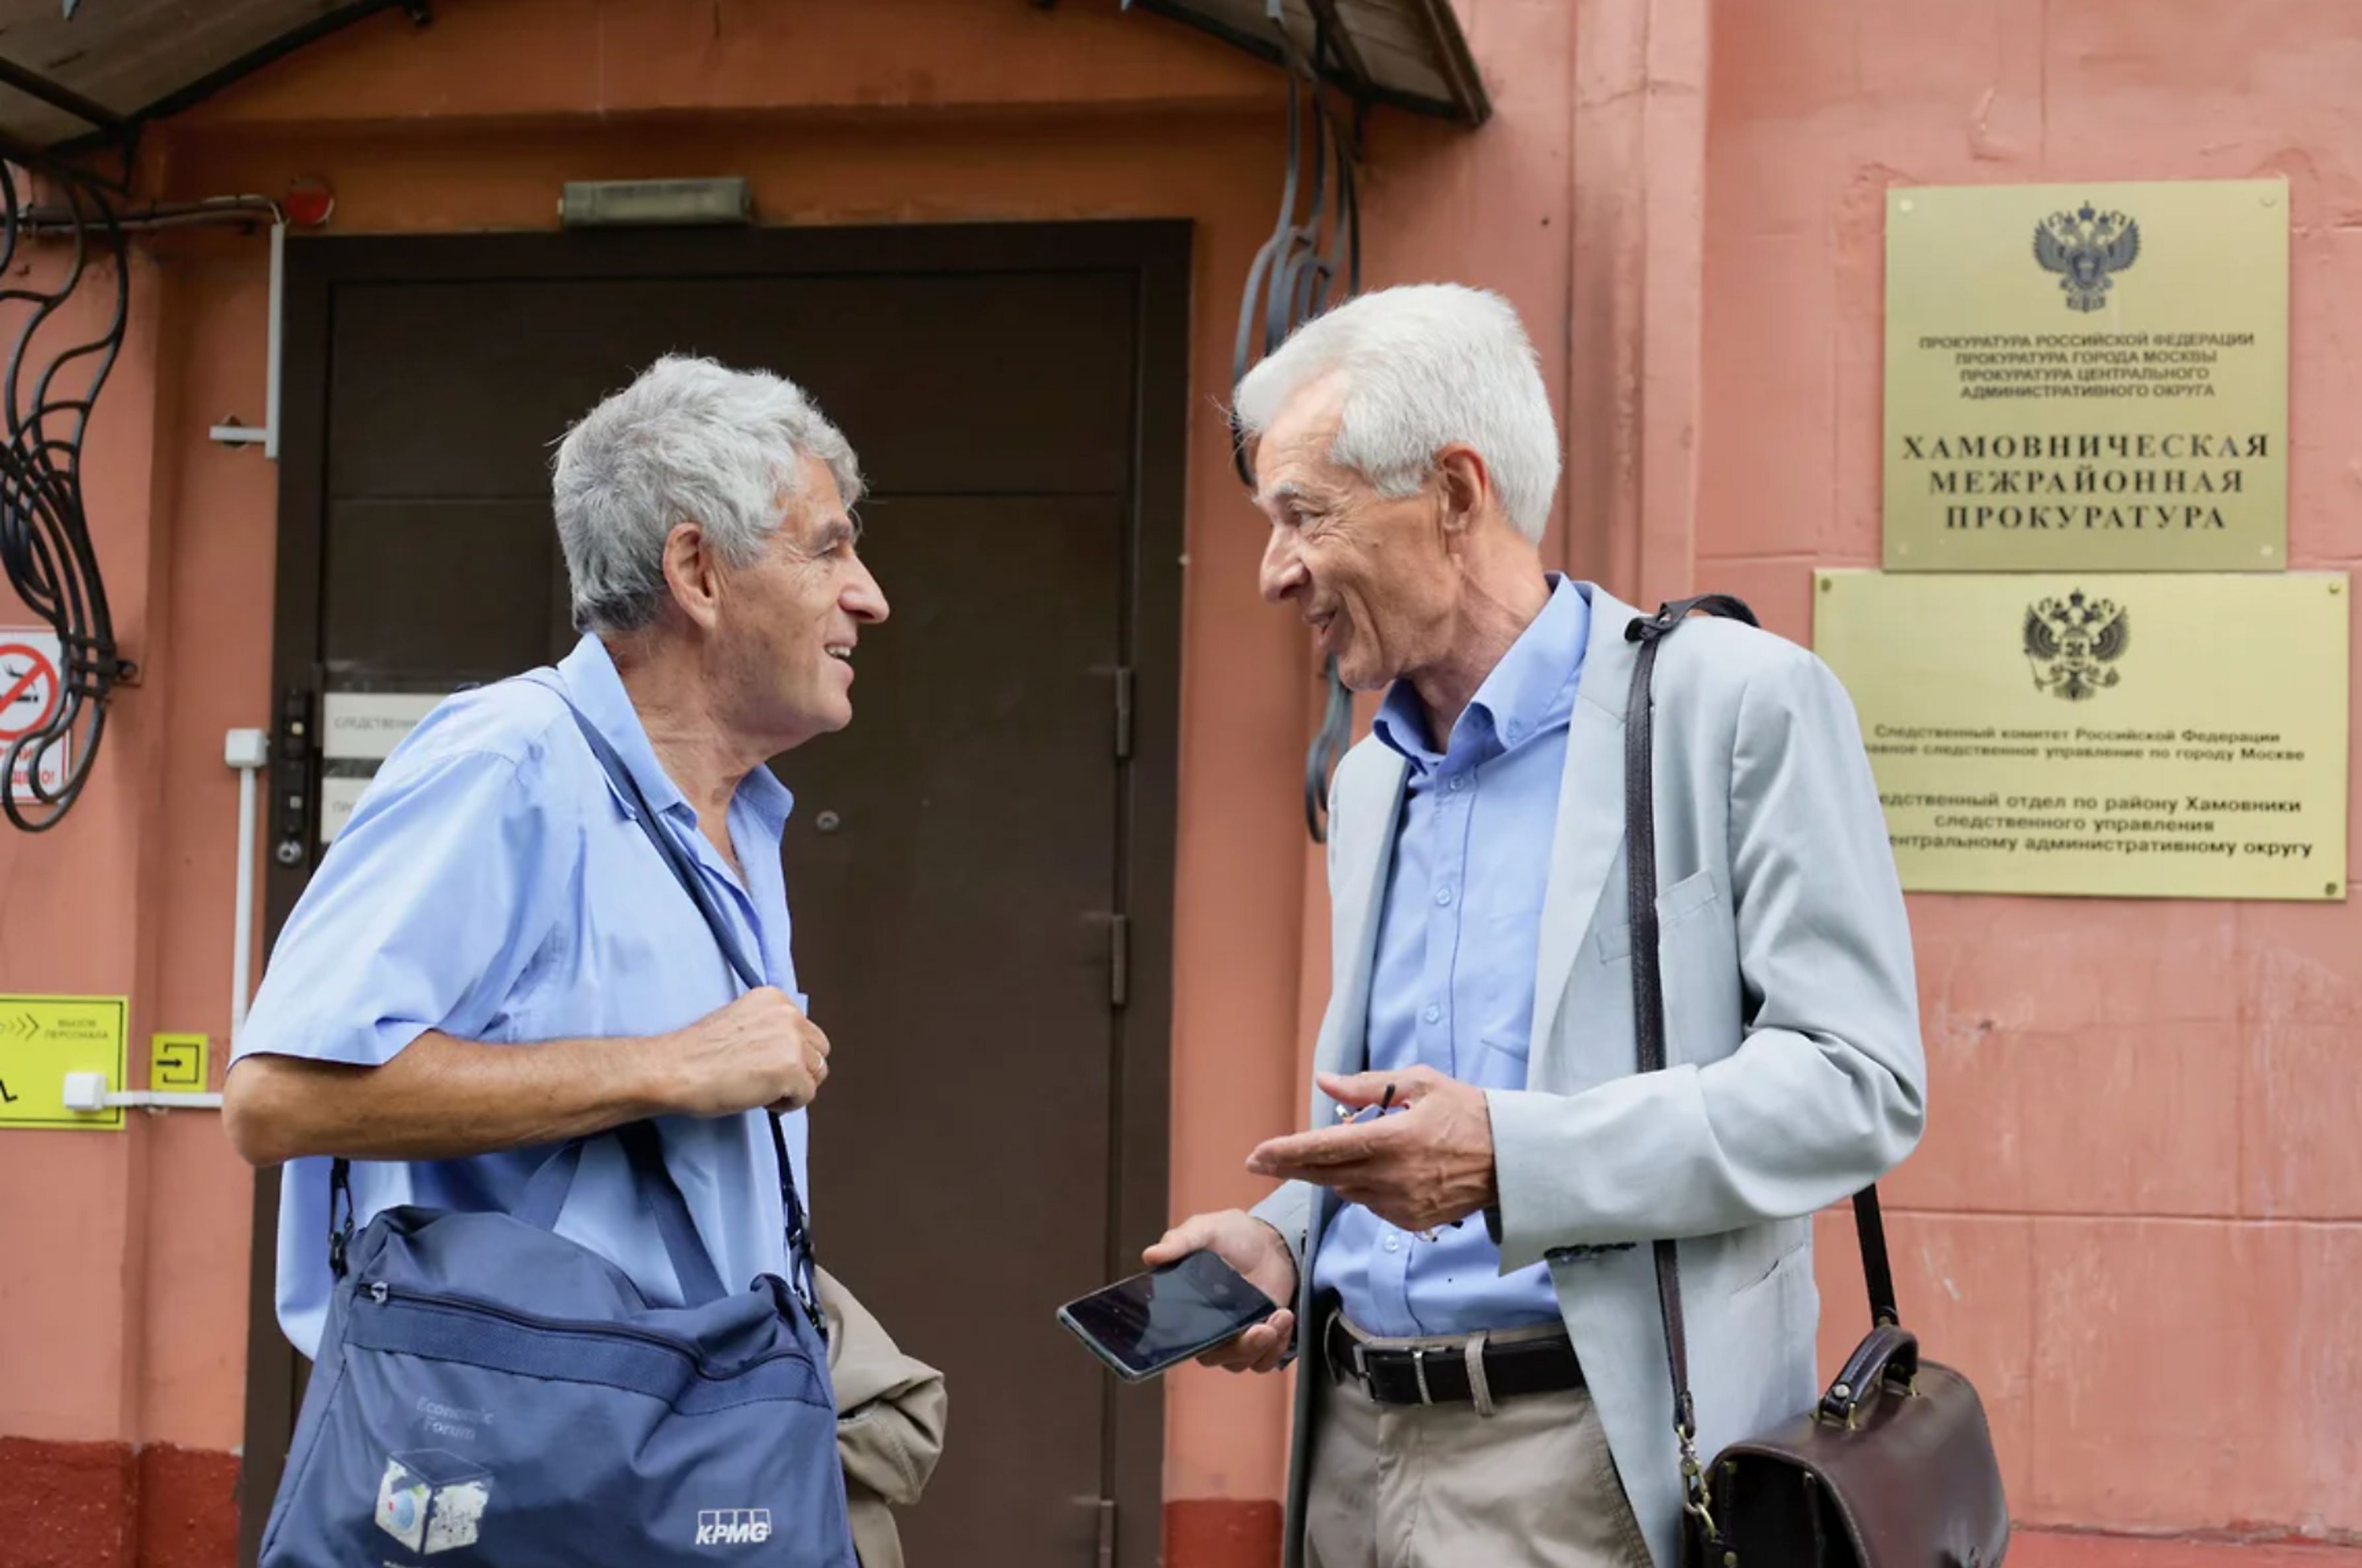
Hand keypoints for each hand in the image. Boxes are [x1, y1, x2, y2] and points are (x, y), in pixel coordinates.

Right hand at [661, 987, 830, 1116]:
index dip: (788, 1053)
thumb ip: (768, 1030)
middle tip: (767, 1080)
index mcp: (774, 998)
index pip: (804, 1030)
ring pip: (817, 1073)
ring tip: (761, 1089)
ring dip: (793, 1086)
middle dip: (799, 1069)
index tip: (763, 1062)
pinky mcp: (792, 1070)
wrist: (674, 1069)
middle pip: (819, 1051)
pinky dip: (787, 1105)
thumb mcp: (739, 1023)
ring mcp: (793, 1041)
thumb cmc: (696, 1053)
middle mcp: (788, 1014)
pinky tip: (759, 1099)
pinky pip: (807, 1096)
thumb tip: (787, 1052)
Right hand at [1142, 1210, 1298, 1373]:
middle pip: (1215, 1358)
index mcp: (1187, 1307)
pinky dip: (1277, 1348)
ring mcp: (1235, 1335)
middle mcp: (1208, 1328)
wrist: (1269, 1239)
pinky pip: (1265, 1360)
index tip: (1217, 1334)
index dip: (1197, 1345)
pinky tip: (1284, 1320)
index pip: (1181, 1341)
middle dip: (1241, 1349)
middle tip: (1261, 1329)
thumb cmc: (1232, 1234)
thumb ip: (1179, 1242)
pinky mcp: (1260, 1338)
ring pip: (1241, 1362)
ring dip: (1263, 1347)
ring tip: (1281, 1316)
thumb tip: (1150, 1256)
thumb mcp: (1204, 1230)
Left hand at [1245, 1066, 1495, 1233]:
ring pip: (1348, 1190)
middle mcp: (1391, 1176)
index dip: (1286, 1152)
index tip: (1257, 1155)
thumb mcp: (1421, 1084)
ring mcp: (1402, 1203)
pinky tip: (1380, 1172)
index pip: (1324, 1147)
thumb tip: (1325, 1083)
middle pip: (1325, 1175)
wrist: (1512, 1159)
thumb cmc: (1467, 1112)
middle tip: (1262, 1162)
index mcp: (1392, 1139)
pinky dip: (1365, 1188)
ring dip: (1335, 1174)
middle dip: (1291, 1167)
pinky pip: (1372, 1205)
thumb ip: (1368, 1085)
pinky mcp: (1412, 1221)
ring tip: (1342, 1154)